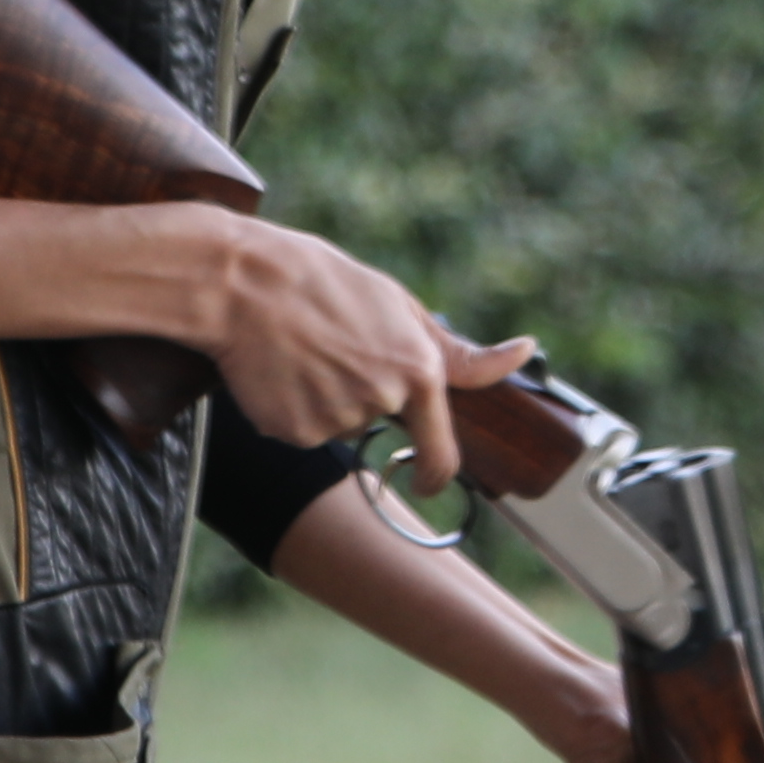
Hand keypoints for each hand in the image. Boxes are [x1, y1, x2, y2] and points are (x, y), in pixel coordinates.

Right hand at [189, 216, 522, 497]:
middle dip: (358, 396)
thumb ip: (457, 352)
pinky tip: (277, 368)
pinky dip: (288, 407)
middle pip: (375, 423)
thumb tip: (523, 354)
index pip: (441, 454)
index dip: (433, 475)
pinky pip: (299, 429)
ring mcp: (336, 419)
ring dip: (321, 398)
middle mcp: (382, 400)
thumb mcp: (399, 306)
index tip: (426, 480)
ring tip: (300, 349)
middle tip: (329, 349)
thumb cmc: (322, 284)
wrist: (241, 282)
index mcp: (418, 370)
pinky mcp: (294, 430)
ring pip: (335, 424)